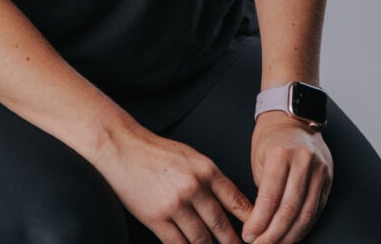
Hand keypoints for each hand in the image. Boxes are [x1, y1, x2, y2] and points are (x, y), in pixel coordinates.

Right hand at [93, 120, 252, 242]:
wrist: (123, 147)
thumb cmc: (157, 151)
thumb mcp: (191, 157)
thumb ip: (211, 179)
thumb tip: (230, 204)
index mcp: (206, 169)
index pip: (236, 202)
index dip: (249, 223)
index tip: (257, 236)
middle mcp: (194, 187)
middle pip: (221, 225)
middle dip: (232, 243)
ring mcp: (175, 204)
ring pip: (201, 239)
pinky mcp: (157, 218)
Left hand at [242, 112, 332, 243]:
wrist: (294, 118)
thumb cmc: (271, 137)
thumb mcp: (259, 157)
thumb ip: (262, 187)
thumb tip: (259, 221)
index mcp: (281, 154)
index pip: (270, 197)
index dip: (259, 221)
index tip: (249, 235)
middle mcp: (304, 162)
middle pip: (290, 210)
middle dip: (273, 234)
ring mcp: (319, 170)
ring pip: (306, 214)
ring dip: (289, 235)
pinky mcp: (328, 179)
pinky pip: (316, 210)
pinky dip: (303, 226)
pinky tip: (292, 234)